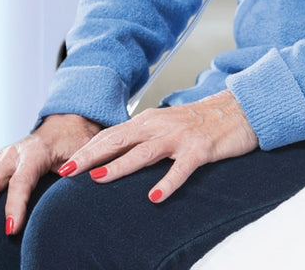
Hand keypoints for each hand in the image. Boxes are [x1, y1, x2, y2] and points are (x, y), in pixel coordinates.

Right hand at [0, 113, 100, 235]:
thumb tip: (76, 184)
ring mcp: (3, 157)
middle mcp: (15, 152)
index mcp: (37, 152)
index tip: (11, 229)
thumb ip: (79, 168)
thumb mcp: (84, 154)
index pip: (22, 180)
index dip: (16, 204)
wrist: (68, 125)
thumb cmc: (77, 143)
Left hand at [59, 90, 257, 202]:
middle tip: (67, 170)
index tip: (64, 163)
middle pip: (120, 140)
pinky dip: (168, 182)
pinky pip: (182, 168)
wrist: (240, 108)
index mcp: (150, 120)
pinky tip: (155, 197)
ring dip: (120, 165)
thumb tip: (116, 156)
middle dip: (91, 155)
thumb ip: (145, 139)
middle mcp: (161, 125)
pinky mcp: (201, 150)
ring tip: (98, 179)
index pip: (112, 134)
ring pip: (145, 151)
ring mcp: (180, 137)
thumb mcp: (168, 126)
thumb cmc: (202, 122)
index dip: (87, 148)